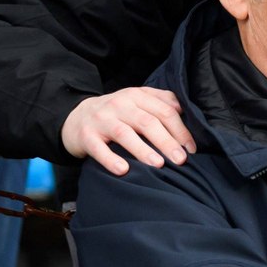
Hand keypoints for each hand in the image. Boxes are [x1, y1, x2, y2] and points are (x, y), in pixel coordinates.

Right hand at [60, 87, 195, 175]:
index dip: (180, 130)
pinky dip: (111, 159)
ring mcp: (101, 120)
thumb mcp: (137, 100)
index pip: (164, 111)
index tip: (191, 149)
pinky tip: (124, 170)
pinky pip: (99, 148)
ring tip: (159, 165)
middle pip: (147, 122)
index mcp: (136, 95)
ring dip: (143, 150)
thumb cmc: (116, 113)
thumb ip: (161, 101)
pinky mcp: (86, 136)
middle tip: (180, 160)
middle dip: (167, 141)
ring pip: (124, 133)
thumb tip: (184, 111)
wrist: (76, 117)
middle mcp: (120, 105)